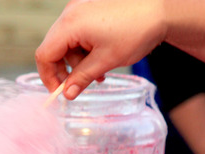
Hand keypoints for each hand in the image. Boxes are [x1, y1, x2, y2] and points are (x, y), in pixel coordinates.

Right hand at [35, 0, 166, 99]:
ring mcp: (80, 9)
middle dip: (65, 70)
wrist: (160, 9)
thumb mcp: (106, 60)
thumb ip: (82, 78)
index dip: (49, 77)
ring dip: (78, 61)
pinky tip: (100, 58)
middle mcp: (70, 13)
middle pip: (53, 48)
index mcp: (70, 24)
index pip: (44, 54)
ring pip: (66, 42)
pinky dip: (84, 49)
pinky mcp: (90, 9)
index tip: (59, 93)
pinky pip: (78, 33)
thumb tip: (67, 94)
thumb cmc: (136, 30)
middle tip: (79, 86)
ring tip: (98, 73)